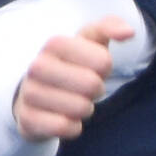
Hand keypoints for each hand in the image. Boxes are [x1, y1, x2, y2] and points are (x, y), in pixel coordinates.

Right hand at [14, 16, 135, 142]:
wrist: (35, 95)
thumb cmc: (71, 66)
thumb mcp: (89, 42)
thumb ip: (110, 27)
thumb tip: (128, 32)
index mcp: (54, 43)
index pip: (103, 61)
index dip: (105, 68)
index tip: (92, 68)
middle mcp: (37, 66)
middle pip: (92, 85)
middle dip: (96, 91)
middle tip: (84, 89)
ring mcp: (29, 93)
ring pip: (80, 108)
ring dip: (85, 110)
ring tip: (73, 102)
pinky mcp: (27, 119)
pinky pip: (65, 127)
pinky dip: (73, 127)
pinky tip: (64, 118)